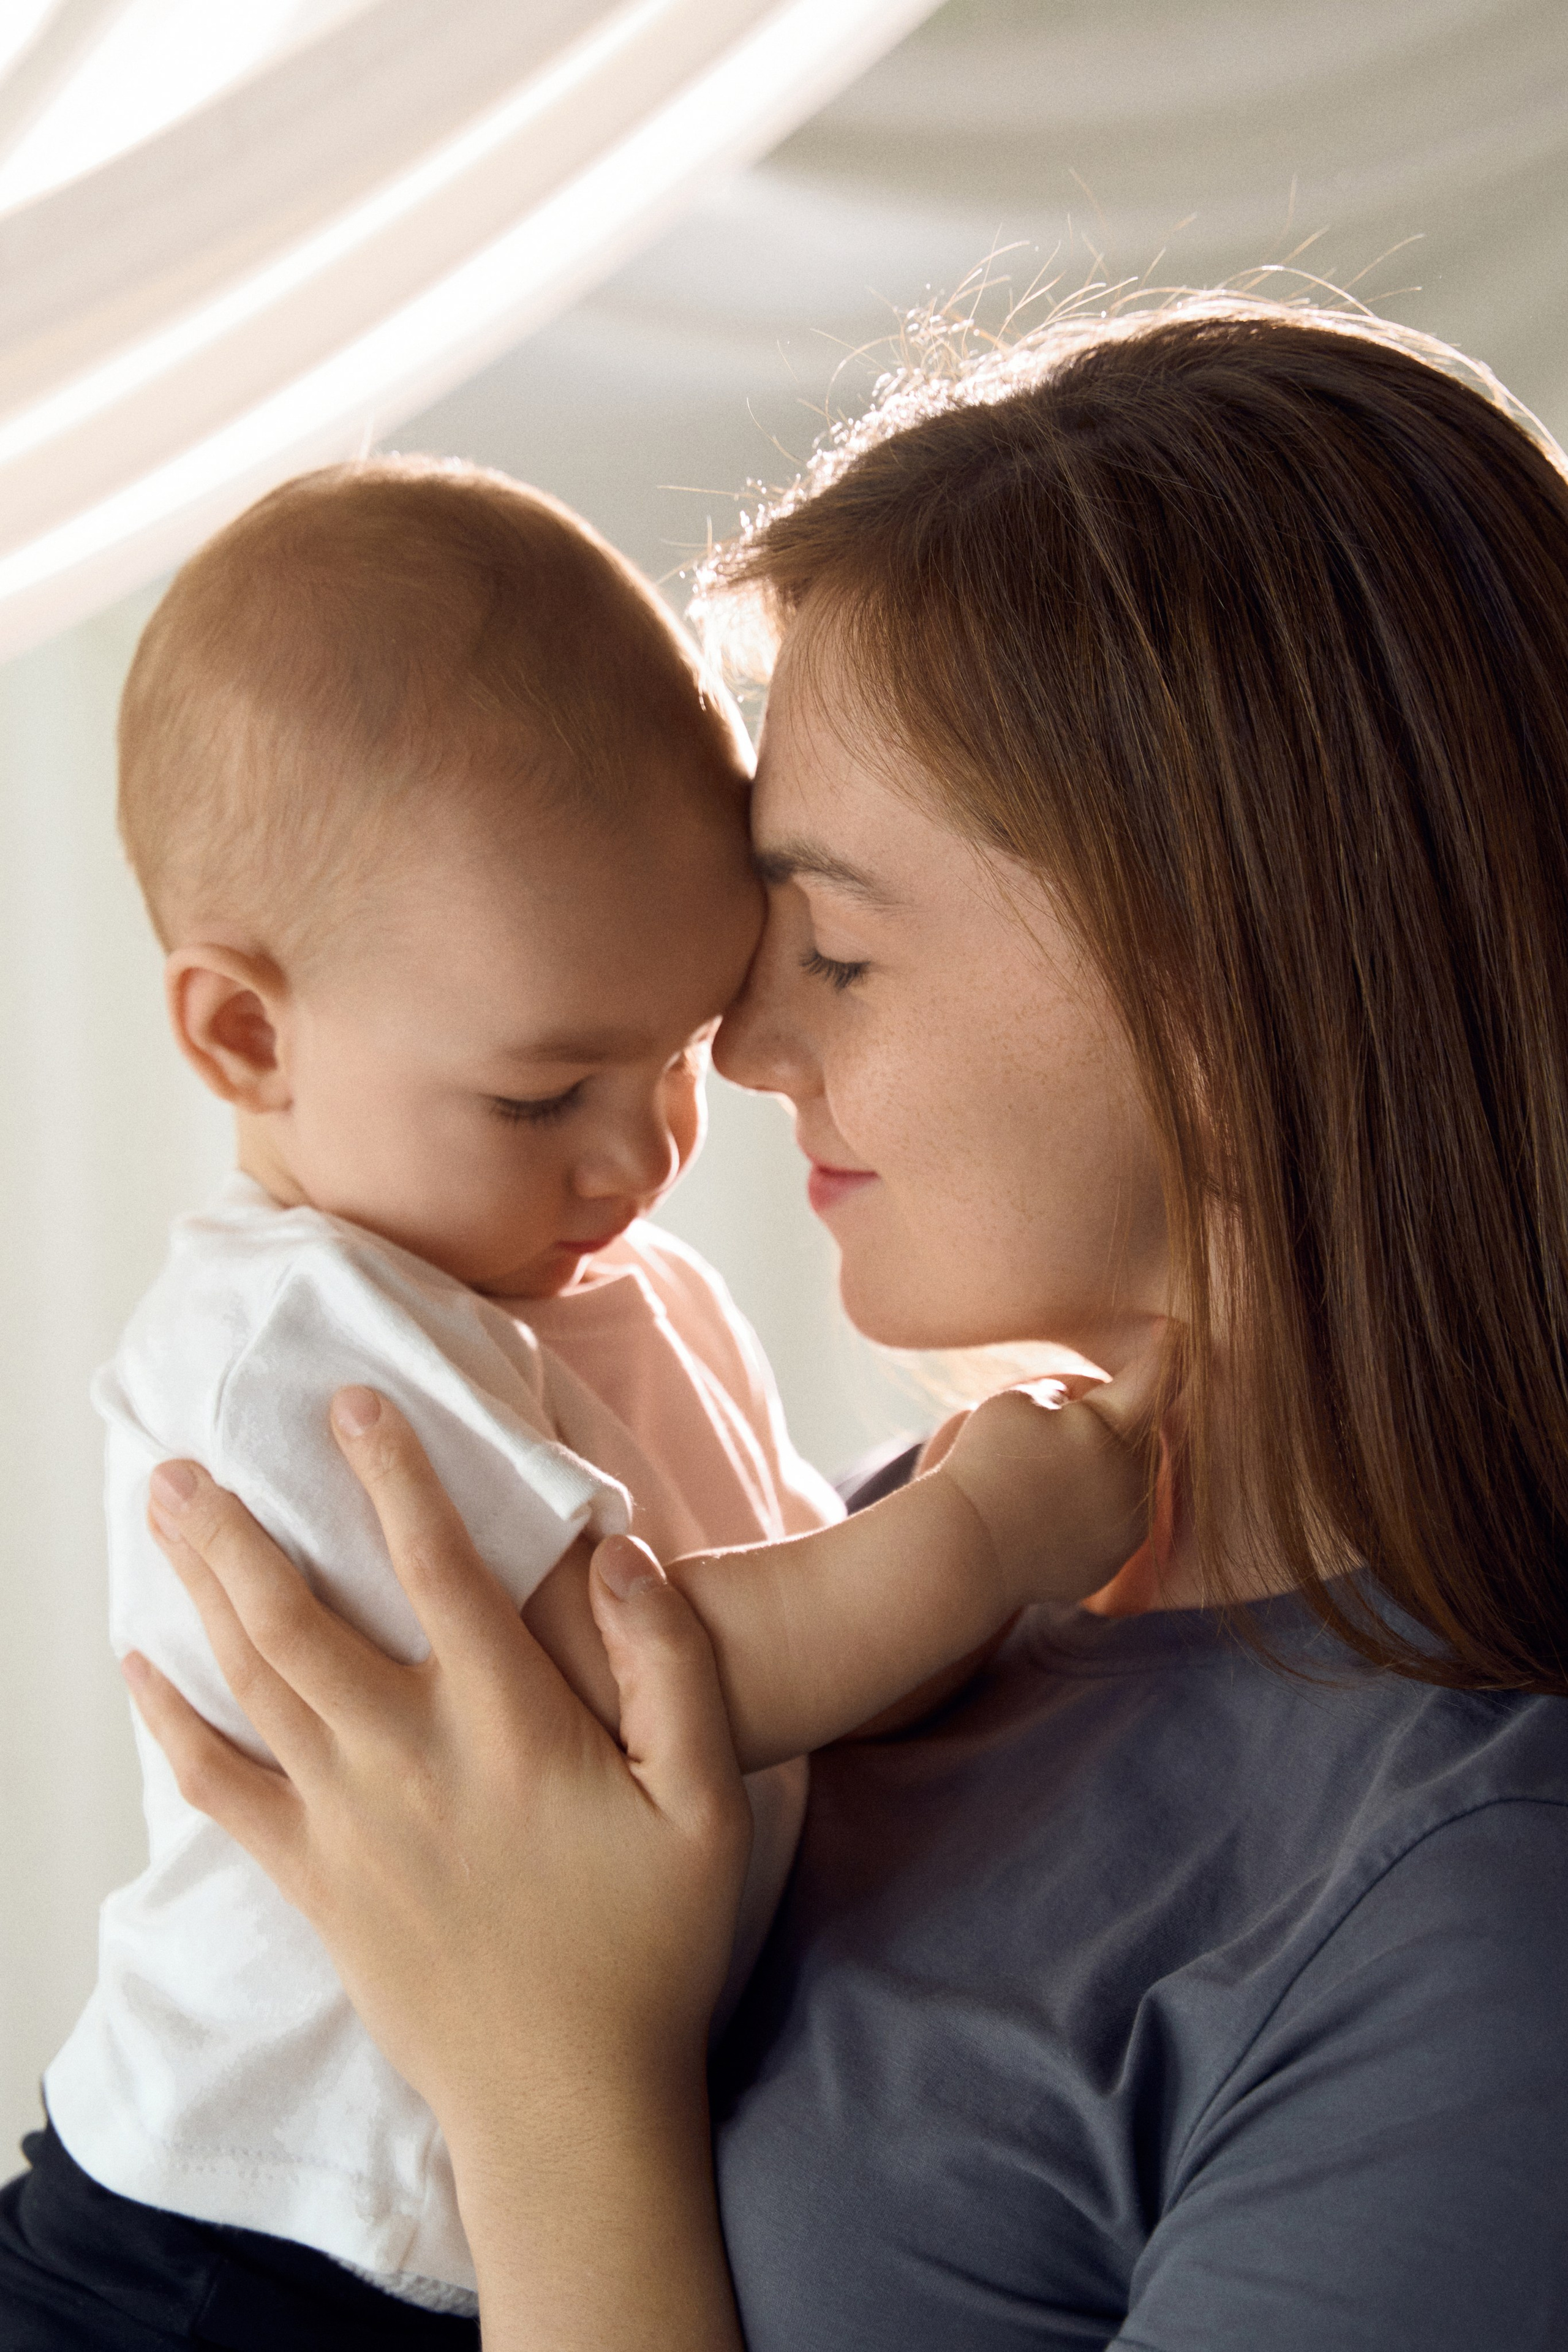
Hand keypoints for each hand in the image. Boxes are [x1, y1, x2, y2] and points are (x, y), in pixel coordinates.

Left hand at [125, 1386, 749, 2348]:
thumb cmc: (650, 1947)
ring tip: (165, 1516)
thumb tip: (620, 1555)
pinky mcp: (313, 1883)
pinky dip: (173, 1724)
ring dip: (200, 1591)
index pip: (441, 1570)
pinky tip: (143, 1670)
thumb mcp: (709, 1804)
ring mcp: (346, 1826)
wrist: (566, 2105)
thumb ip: (673, 1668)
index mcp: (507, 1730)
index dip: (395, 1475)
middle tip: (189, 1455)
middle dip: (239, 1528)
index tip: (355, 1403)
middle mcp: (407, 1763)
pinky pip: (220, 1790)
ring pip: (252, 1682)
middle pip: (299, 1619)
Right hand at [938, 1321, 1169, 1609]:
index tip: (1175, 1329)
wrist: (967, 1552)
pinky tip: (1043, 1512)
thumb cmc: (984, 1466)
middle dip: (1106, 1420)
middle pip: (1135, 1434)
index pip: (1154, 1379)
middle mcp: (1131, 1482)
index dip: (1167, 1350)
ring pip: (1124, 1480)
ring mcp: (1124, 1530)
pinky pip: (1107, 1523)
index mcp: (1111, 1433)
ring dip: (1098, 1467)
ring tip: (1040, 1475)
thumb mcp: (1016, 1402)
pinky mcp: (1109, 1563)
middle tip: (1052, 1425)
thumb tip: (1081, 1408)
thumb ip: (1064, 1395)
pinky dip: (1084, 1511)